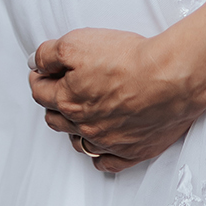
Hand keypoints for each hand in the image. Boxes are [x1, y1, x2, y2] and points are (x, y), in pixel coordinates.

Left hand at [29, 29, 200, 173]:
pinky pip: (108, 163)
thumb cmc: (129, 60)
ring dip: (74, 130)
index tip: (41, 72)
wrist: (170, 79)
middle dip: (52, 103)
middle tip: (57, 91)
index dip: (38, 78)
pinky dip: (101, 157)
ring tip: (77, 117)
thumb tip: (35, 62)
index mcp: (68, 99)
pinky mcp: (133, 150)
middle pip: (56, 119)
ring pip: (79, 142)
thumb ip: (50, 53)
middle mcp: (85, 125)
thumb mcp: (78, 42)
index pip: (40, 91)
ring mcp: (108, 141)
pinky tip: (101, 148)